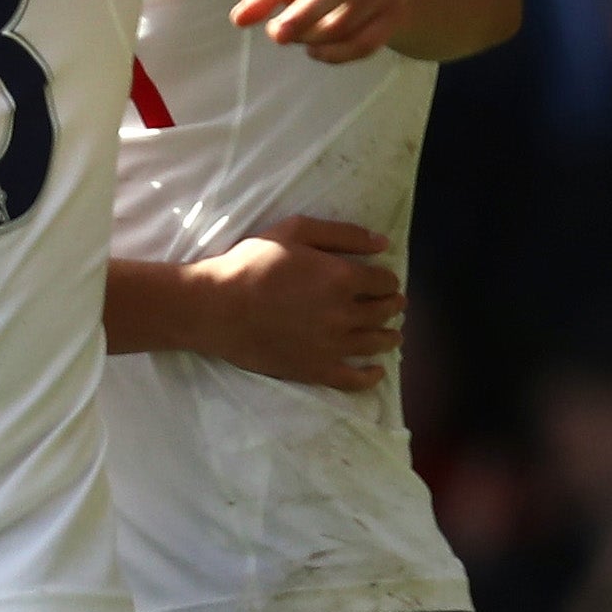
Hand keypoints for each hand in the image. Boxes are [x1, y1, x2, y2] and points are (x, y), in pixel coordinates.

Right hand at [197, 216, 403, 388]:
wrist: (218, 306)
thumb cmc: (252, 263)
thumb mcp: (294, 231)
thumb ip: (342, 234)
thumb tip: (383, 244)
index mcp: (342, 278)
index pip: (384, 282)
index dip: (388, 280)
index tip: (385, 281)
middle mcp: (344, 314)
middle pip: (384, 312)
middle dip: (392, 306)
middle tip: (393, 304)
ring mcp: (331, 346)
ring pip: (375, 344)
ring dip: (389, 337)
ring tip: (392, 334)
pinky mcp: (315, 370)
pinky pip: (354, 380)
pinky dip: (371, 376)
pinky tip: (376, 370)